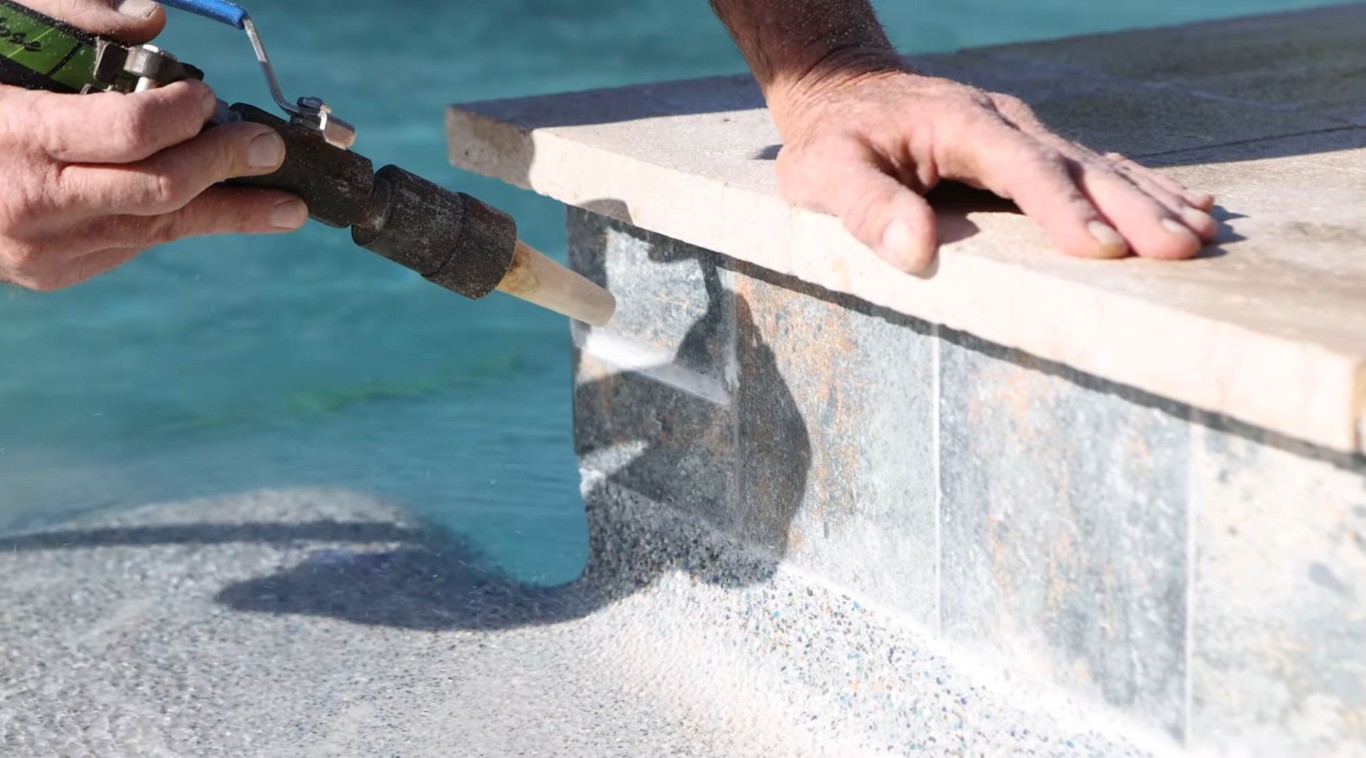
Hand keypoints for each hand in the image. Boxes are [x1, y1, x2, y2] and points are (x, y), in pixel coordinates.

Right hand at [0, 0, 307, 290]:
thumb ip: (69, 22)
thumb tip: (153, 18)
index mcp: (16, 138)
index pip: (130, 133)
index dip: (183, 114)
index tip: (208, 96)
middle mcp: (33, 204)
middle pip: (159, 188)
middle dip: (224, 163)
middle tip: (269, 146)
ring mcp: (44, 249)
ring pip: (157, 228)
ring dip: (229, 213)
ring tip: (288, 208)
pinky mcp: (53, 273)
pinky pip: (131, 244)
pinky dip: (172, 218)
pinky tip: (210, 205)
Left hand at [769, 59, 1217, 271]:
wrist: (843, 93)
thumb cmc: (830, 142)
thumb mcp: (823, 172)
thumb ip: (865, 206)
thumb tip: (914, 248)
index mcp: (960, 126)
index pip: (1022, 168)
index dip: (1063, 208)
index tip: (1103, 249)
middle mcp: (1005, 123)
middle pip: (1079, 165)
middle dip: (1133, 207)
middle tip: (1182, 250)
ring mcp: (1023, 133)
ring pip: (1100, 164)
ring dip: (1152, 199)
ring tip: (1203, 235)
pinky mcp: (1030, 149)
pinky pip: (1097, 165)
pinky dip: (1144, 186)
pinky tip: (1191, 206)